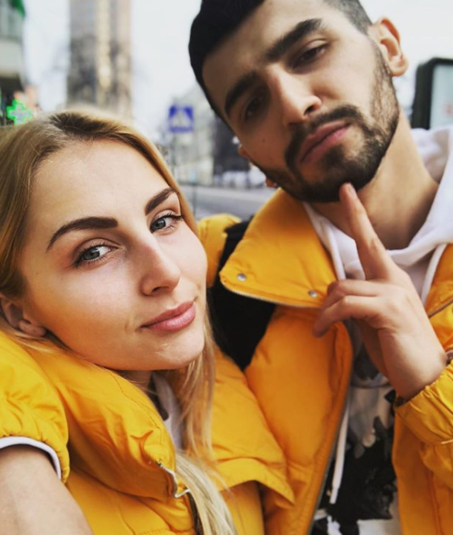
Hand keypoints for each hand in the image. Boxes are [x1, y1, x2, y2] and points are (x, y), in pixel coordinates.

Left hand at [313, 183, 446, 399]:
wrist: (425, 376)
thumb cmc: (397, 347)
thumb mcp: (372, 319)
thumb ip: (357, 300)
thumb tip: (335, 292)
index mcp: (392, 280)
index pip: (372, 242)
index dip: (359, 216)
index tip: (347, 191)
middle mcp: (395, 280)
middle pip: (365, 244)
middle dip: (354, 215)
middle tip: (344, 191)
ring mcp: (394, 293)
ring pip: (343, 287)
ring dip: (325, 310)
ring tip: (321, 327)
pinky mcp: (389, 309)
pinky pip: (345, 305)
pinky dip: (328, 318)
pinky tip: (321, 331)